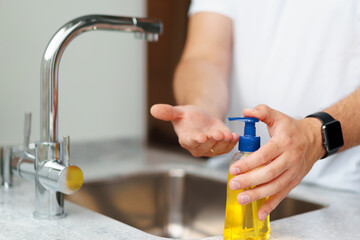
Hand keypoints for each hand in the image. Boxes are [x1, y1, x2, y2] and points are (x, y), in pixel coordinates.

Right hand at [150, 104, 237, 156]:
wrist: (202, 119)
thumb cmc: (189, 117)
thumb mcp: (178, 112)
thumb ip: (167, 112)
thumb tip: (153, 109)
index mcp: (186, 139)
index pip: (190, 142)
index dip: (196, 140)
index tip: (201, 137)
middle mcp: (197, 147)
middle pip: (205, 146)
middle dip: (212, 140)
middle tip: (218, 133)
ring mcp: (209, 149)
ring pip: (217, 149)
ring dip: (224, 143)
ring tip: (229, 135)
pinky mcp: (220, 148)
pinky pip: (226, 148)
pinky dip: (232, 143)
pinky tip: (235, 136)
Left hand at [228, 104, 324, 220]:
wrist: (314, 139)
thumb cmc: (291, 128)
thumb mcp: (277, 116)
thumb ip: (261, 111)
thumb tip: (246, 112)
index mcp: (284, 143)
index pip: (264, 155)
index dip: (248, 164)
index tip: (234, 169)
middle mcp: (290, 159)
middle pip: (268, 174)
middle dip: (249, 181)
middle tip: (233, 184)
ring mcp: (293, 172)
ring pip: (275, 187)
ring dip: (257, 195)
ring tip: (241, 198)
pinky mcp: (294, 181)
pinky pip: (282, 195)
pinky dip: (271, 205)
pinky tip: (259, 213)